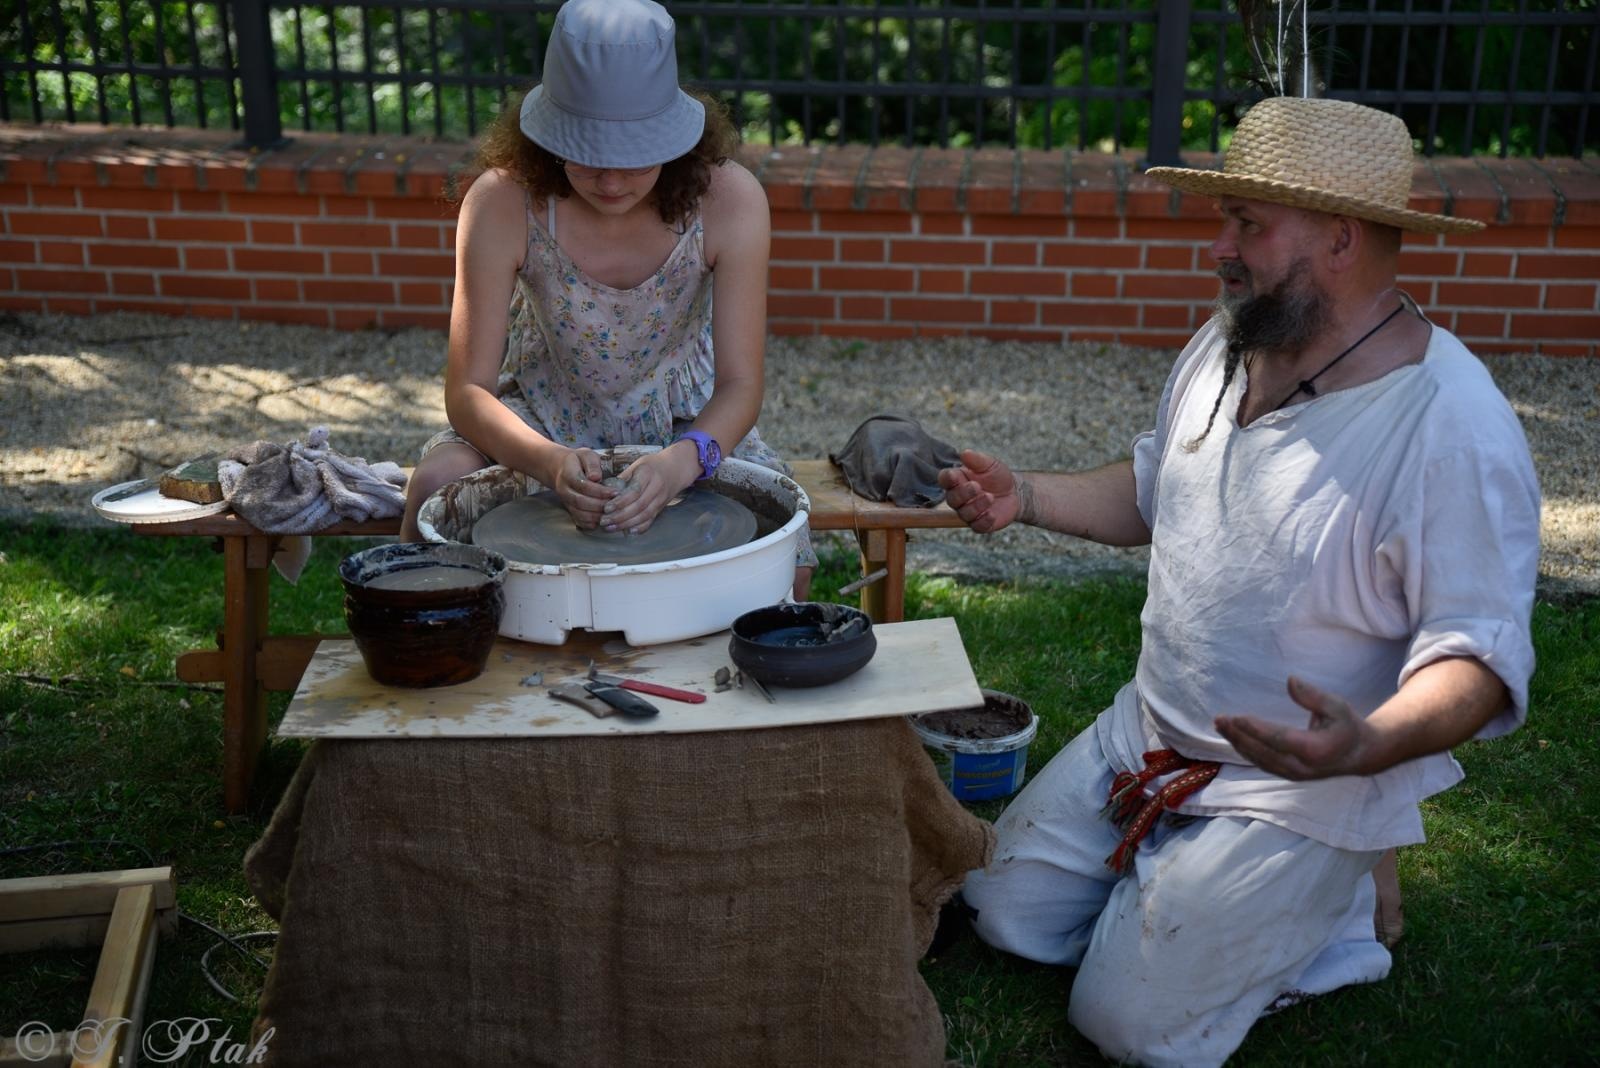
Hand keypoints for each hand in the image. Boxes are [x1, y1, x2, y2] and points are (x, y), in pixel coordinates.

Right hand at [548, 447, 612, 529]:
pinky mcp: (569, 510)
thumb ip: (592, 464)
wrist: (561, 469)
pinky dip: (591, 523)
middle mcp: (564, 490)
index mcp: (568, 475)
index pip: (584, 485)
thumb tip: (596, 477)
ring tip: (612, 513)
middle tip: (616, 505)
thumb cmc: (578, 461)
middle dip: (600, 505)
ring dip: (597, 516)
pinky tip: (603, 520)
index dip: (600, 491)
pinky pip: (578, 520)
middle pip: (581, 502)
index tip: (615, 492)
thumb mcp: (586, 455)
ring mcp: (566, 502)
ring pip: (580, 513)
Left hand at [605, 443, 698, 534]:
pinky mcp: (662, 507)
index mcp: (648, 473)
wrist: (676, 468)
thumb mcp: (637, 465)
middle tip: (604, 521)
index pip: (634, 491)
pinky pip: (651, 520)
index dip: (620, 502)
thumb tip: (605, 492)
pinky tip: (628, 531)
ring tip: (611, 528)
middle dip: (620, 516)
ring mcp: (661, 499)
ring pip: (644, 515)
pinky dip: (640, 527)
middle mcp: (657, 487)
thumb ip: (622, 479)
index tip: (606, 508)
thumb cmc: (652, 465)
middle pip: (639, 506)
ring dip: (626, 524)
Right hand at [937, 449, 1023, 532]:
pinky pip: (977, 526)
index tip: (954, 475)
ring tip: (990, 497)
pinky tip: (991, 514)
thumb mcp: (990, 464)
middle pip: (952, 499)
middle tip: (977, 486)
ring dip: (976, 505)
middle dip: (963, 493)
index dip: (947, 479)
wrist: (1015, 492)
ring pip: (964, 513)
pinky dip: (983, 520)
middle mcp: (959, 498)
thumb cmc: (997, 476)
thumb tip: (964, 453)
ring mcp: (968, 512)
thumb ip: (977, 460)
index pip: (945, 480)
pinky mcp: (980, 524)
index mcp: (957, 480)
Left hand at [1214, 676, 1374, 779]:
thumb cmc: (1347, 726)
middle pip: (1263, 752)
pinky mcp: (1288, 774)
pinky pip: (1262, 763)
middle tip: (1220, 719)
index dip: (1256, 729)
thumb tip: (1290, 680)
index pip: (1279, 740)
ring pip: (1259, 759)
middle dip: (1239, 735)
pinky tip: (1233, 736)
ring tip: (1221, 725)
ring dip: (1238, 742)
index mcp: (1315, 750)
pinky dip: (1245, 750)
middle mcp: (1302, 767)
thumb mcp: (1337, 706)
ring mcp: (1294, 774)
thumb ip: (1313, 696)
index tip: (1236, 717)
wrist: (1360, 755)